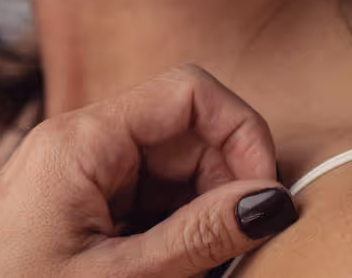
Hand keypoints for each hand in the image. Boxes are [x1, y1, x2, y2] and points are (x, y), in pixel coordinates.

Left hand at [0, 64, 298, 276]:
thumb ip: (198, 236)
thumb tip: (272, 201)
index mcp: (83, 139)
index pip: (188, 92)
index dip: (241, 132)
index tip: (266, 195)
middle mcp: (82, 139)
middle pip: (183, 128)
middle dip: (224, 180)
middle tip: (238, 245)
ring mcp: (79, 168)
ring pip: (169, 164)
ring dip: (201, 208)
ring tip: (205, 264)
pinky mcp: (78, 199)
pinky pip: (145, 194)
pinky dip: (173, 225)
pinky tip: (175, 266)